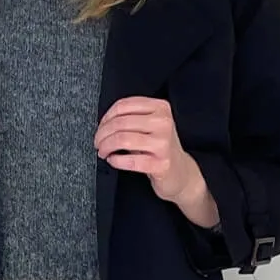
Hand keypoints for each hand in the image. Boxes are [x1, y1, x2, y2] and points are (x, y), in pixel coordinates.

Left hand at [93, 96, 220, 228]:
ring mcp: (163, 143)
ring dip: (106, 147)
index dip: (106, 117)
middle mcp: (164, 122)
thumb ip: (131, 118)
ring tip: (103, 152)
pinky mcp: (160, 164)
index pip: (123, 105)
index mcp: (160, 107)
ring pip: (122, 139)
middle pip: (121, 123)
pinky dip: (116, 160)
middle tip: (98, 143)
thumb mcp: (150, 126)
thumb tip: (104, 123)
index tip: (100, 128)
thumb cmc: (160, 148)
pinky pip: (130, 160)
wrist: (181, 173)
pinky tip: (113, 160)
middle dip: (102, 134)